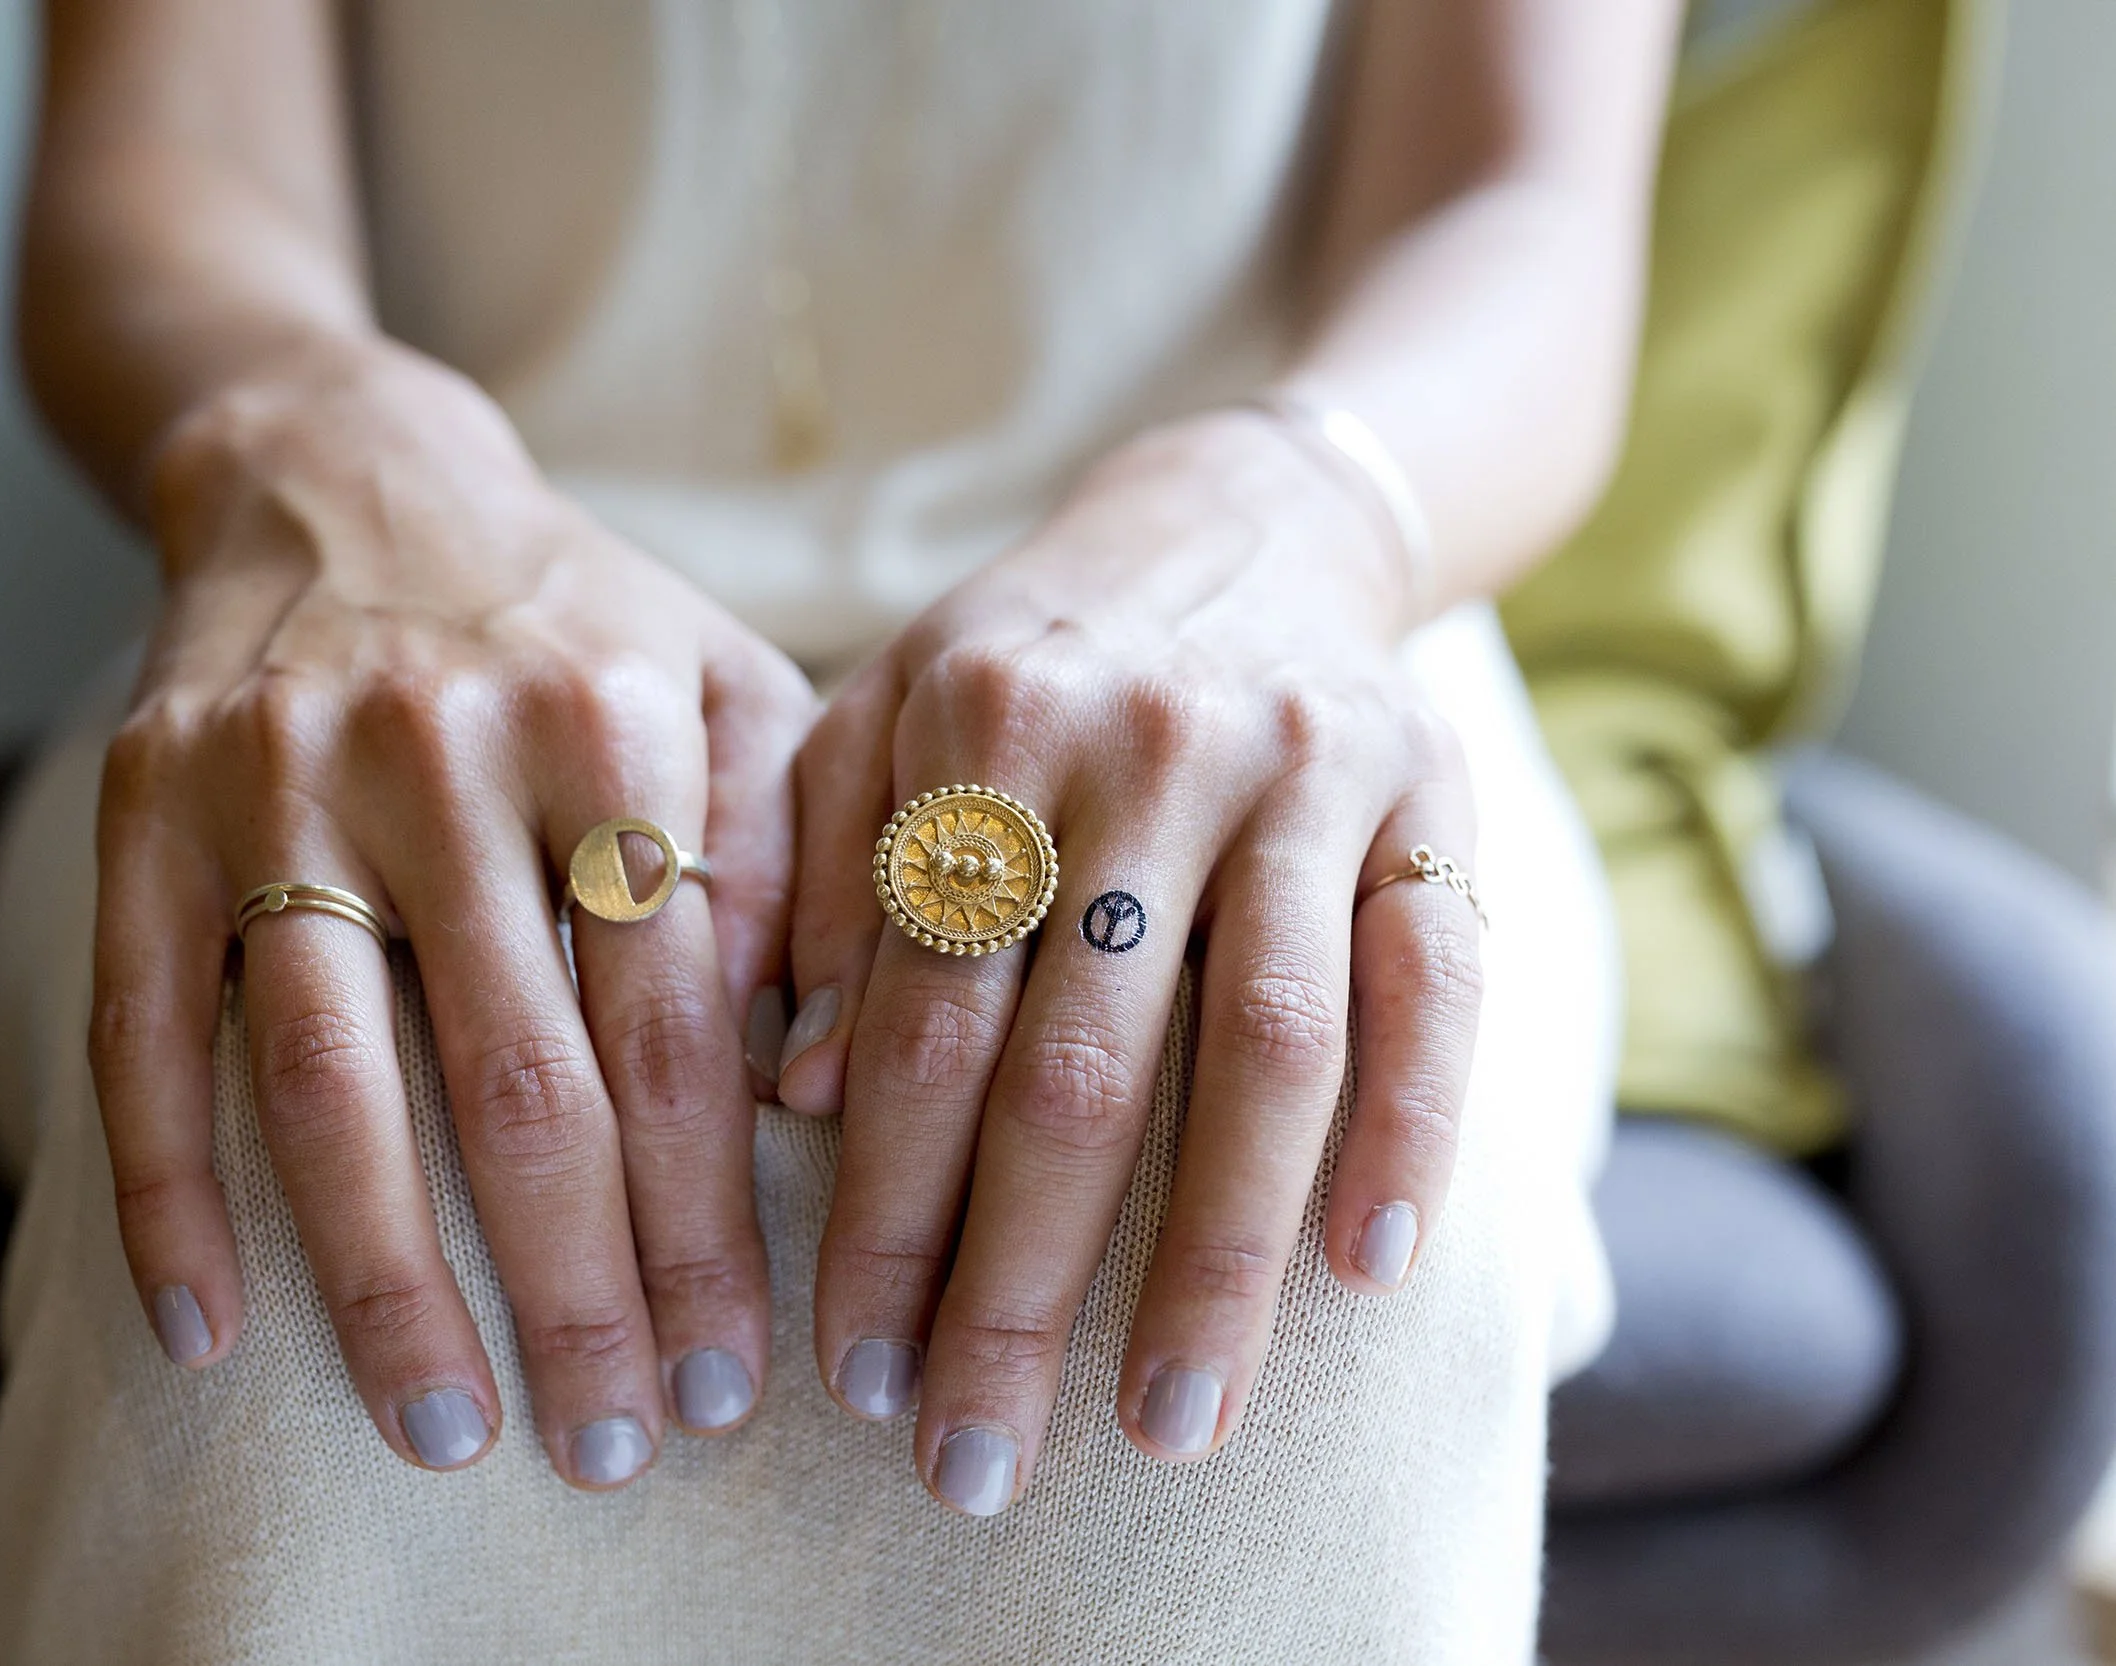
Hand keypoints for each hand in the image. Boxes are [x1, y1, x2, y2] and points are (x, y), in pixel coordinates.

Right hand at [89, 340, 813, 1485]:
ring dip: (388, 1283)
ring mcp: (271, 785)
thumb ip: (791, 852)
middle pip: (517, 1083)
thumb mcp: (727, 681)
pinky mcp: (142, 814)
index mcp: (612, 724)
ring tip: (447, 1427)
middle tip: (619, 1440)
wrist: (343, 475)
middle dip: (577, 1289)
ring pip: (329, 1085)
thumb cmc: (574, 619)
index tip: (736, 1366)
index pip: (674, 1030)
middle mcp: (438, 751)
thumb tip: (816, 1076)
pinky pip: (142, 1034)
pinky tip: (210, 1333)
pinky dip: (166, 1195)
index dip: (706, 1222)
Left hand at [779, 410, 1484, 1512]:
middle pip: (1078, 1066)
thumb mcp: (886, 714)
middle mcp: (1143, 749)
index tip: (856, 1367)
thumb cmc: (1032, 648)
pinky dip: (1412, 1126)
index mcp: (982, 730)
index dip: (881, 1207)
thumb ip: (822, 874)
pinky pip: (1439, 979)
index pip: (919, 1016)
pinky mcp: (1430, 795)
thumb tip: (788, 1089)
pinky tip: (1367, 1270)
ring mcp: (1302, 774)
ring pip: (1265, 1052)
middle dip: (1021, 1285)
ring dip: (1218, 1260)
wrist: (1243, 512)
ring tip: (1172, 1426)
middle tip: (978, 1457)